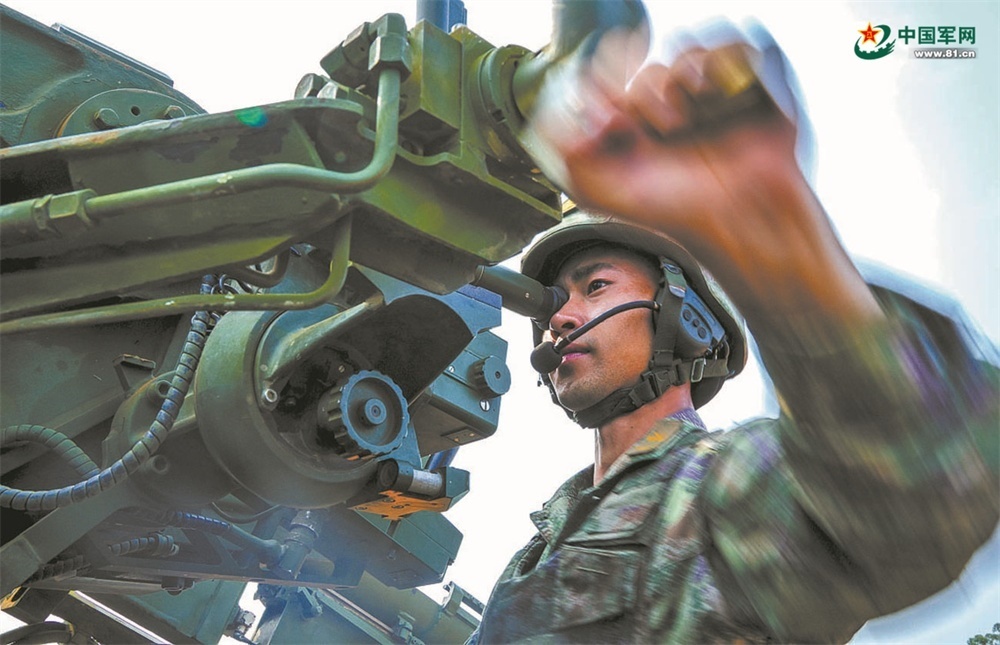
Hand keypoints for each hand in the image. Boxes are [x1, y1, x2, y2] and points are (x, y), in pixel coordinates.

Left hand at [527, 26, 882, 342]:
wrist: (740, 228)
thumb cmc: (677, 216)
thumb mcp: (599, 190)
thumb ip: (564, 148)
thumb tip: (567, 107)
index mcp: (632, 127)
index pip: (609, 78)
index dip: (602, 82)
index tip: (611, 113)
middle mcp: (670, 109)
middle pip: (647, 67)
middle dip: (645, 94)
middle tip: (657, 128)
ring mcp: (711, 97)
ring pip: (687, 50)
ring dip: (683, 74)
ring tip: (687, 116)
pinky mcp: (755, 88)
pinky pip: (739, 45)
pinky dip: (726, 59)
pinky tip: (714, 93)